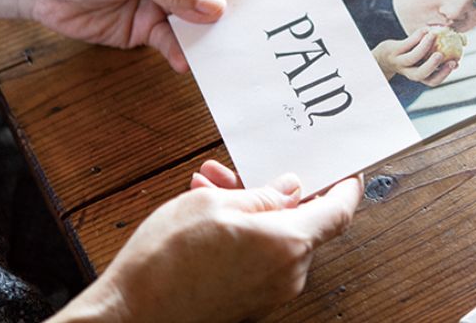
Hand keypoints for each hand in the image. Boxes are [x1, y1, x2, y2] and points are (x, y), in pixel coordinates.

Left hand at [31, 0, 280, 71]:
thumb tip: (217, 10)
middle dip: (239, 9)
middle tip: (264, 28)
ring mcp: (162, 2)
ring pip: (199, 21)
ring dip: (212, 36)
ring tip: (231, 52)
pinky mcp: (146, 28)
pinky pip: (174, 42)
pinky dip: (183, 53)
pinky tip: (188, 62)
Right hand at [51, 161, 362, 322]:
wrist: (130, 317)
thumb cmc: (165, 262)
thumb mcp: (212, 205)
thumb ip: (260, 194)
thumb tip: (291, 189)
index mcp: (288, 244)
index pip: (339, 211)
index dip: (346, 186)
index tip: (346, 169)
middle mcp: (287, 274)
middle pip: (300, 221)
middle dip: (273, 190)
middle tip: (241, 168)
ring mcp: (269, 294)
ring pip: (273, 237)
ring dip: (249, 209)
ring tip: (209, 186)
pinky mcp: (249, 303)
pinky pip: (258, 259)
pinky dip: (242, 234)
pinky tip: (206, 215)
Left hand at [371, 28, 457, 86]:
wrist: (385, 55)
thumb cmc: (411, 54)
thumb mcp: (426, 55)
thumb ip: (443, 50)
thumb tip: (464, 42)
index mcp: (419, 75)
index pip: (432, 81)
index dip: (443, 74)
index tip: (455, 63)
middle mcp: (409, 71)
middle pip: (421, 74)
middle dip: (432, 66)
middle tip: (442, 55)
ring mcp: (400, 61)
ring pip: (412, 57)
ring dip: (424, 46)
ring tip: (434, 35)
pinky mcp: (394, 50)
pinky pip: (407, 43)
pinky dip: (417, 36)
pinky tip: (426, 29)